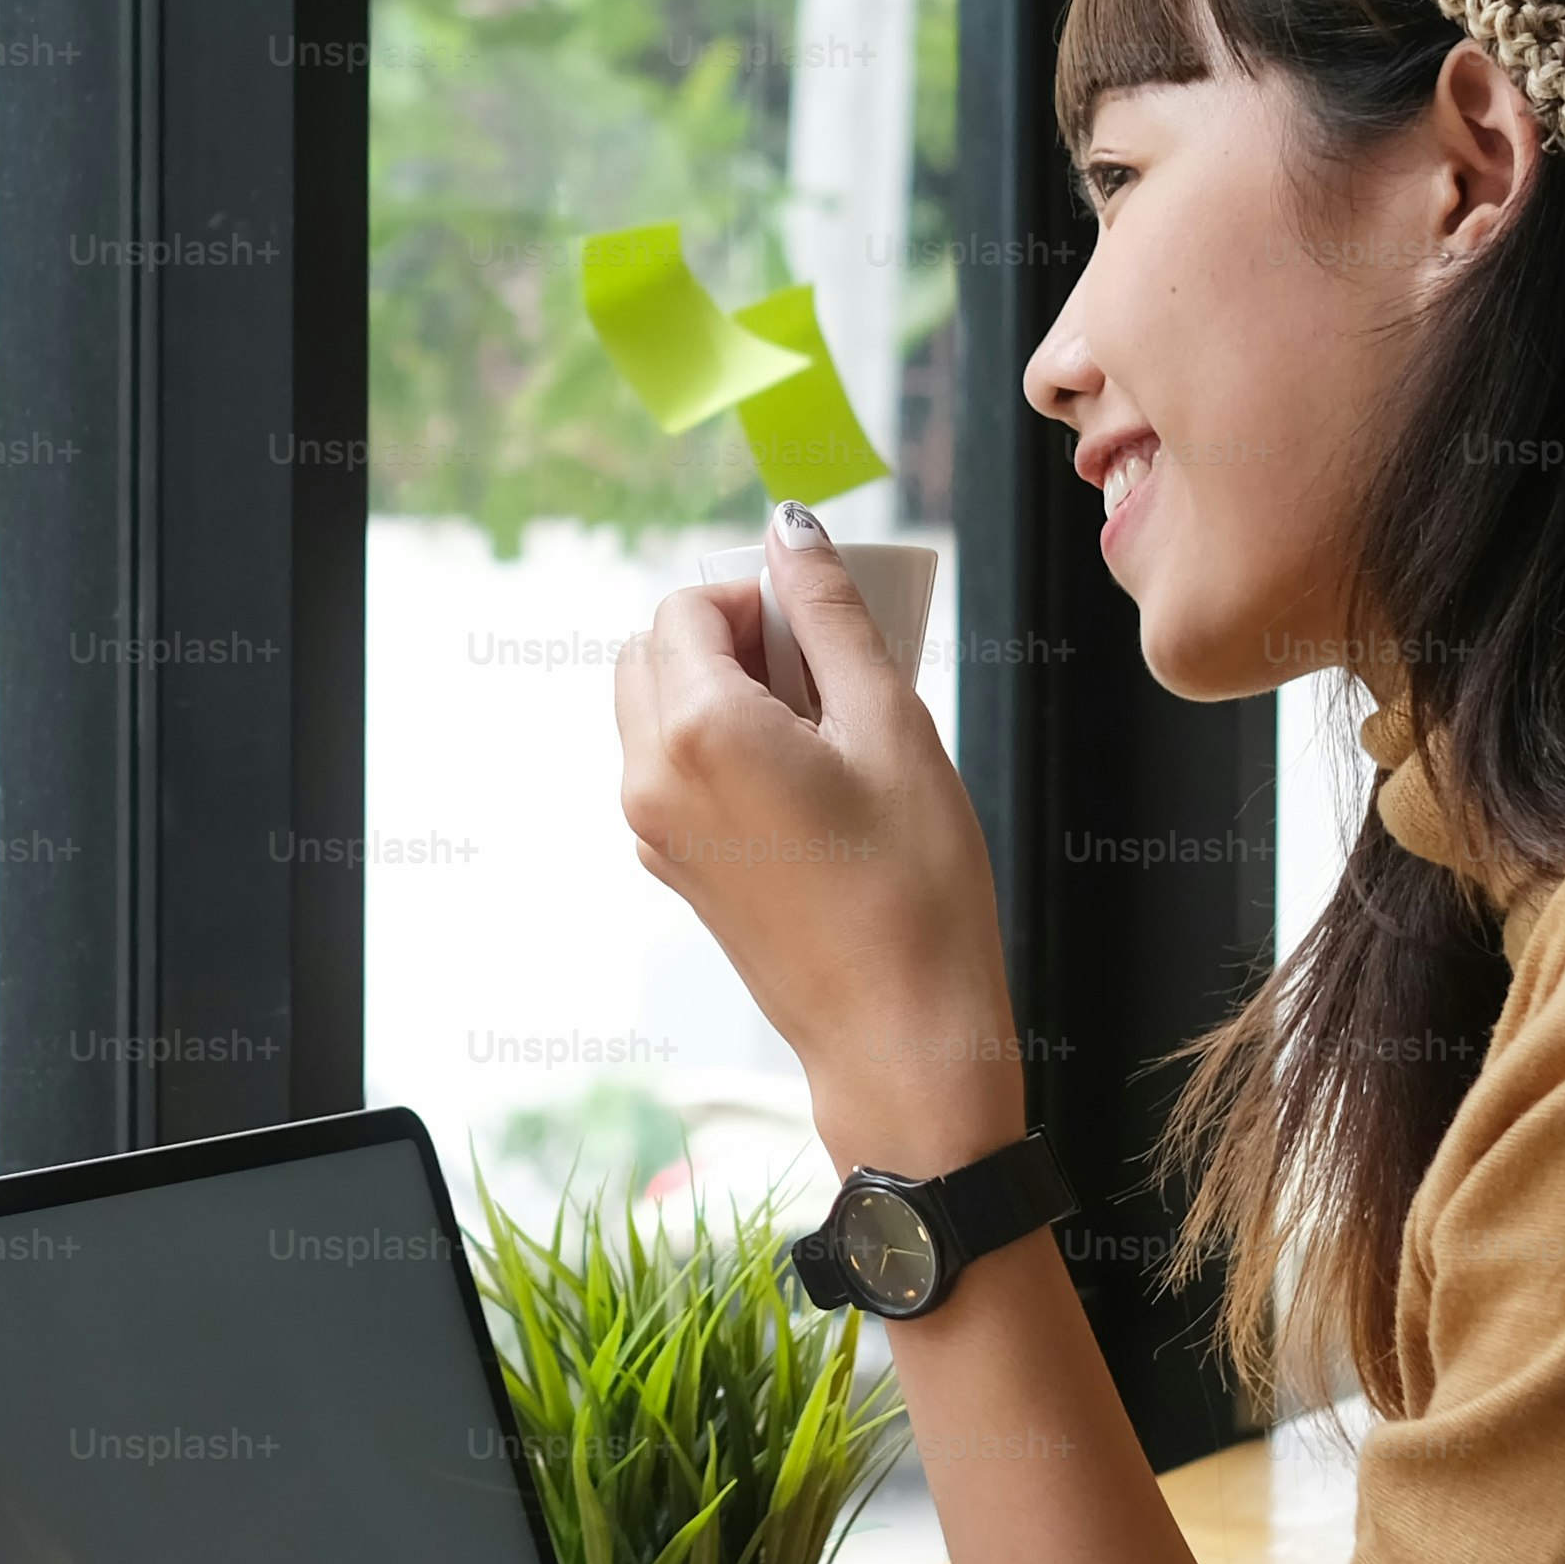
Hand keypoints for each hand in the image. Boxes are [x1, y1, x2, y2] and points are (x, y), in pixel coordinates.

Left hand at [615, 506, 1022, 1173]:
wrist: (901, 1033)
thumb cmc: (914, 886)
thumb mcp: (890, 724)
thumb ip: (833, 614)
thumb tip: (792, 530)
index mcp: (697, 731)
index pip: (684, 607)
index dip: (755, 596)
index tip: (824, 626)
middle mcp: (650, 777)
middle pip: (652, 651)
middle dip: (729, 636)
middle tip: (824, 672)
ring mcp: (651, 829)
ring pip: (653, 708)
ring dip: (722, 688)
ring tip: (822, 729)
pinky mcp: (672, 865)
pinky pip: (670, 768)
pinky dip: (719, 744)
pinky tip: (806, 780)